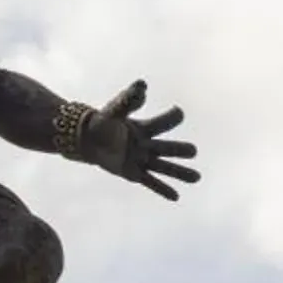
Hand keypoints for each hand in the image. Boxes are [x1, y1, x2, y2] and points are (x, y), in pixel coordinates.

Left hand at [77, 80, 199, 199]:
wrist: (85, 139)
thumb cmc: (101, 123)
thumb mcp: (113, 110)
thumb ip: (127, 100)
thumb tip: (142, 85)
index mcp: (144, 128)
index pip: (162, 124)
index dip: (171, 118)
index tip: (178, 113)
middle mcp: (146, 144)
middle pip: (167, 148)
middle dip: (180, 150)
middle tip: (194, 151)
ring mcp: (141, 160)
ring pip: (164, 167)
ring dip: (180, 173)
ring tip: (197, 178)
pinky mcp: (134, 173)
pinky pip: (151, 182)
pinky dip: (163, 189)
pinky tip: (176, 197)